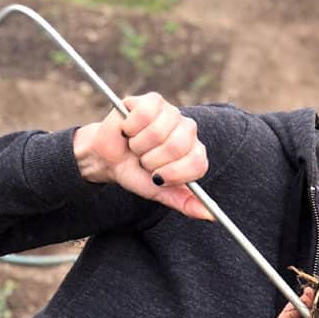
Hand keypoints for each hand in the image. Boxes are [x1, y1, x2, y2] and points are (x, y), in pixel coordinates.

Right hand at [73, 92, 212, 220]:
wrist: (108, 159)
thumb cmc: (136, 173)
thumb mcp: (160, 192)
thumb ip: (185, 202)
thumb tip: (210, 217)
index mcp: (194, 152)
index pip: (198, 163)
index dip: (175, 174)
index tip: (157, 178)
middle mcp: (187, 130)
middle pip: (177, 146)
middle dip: (153, 160)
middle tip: (144, 160)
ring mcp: (172, 113)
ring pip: (157, 131)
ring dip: (139, 145)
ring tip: (135, 145)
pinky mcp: (153, 100)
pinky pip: (144, 115)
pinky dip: (130, 127)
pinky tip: (129, 129)